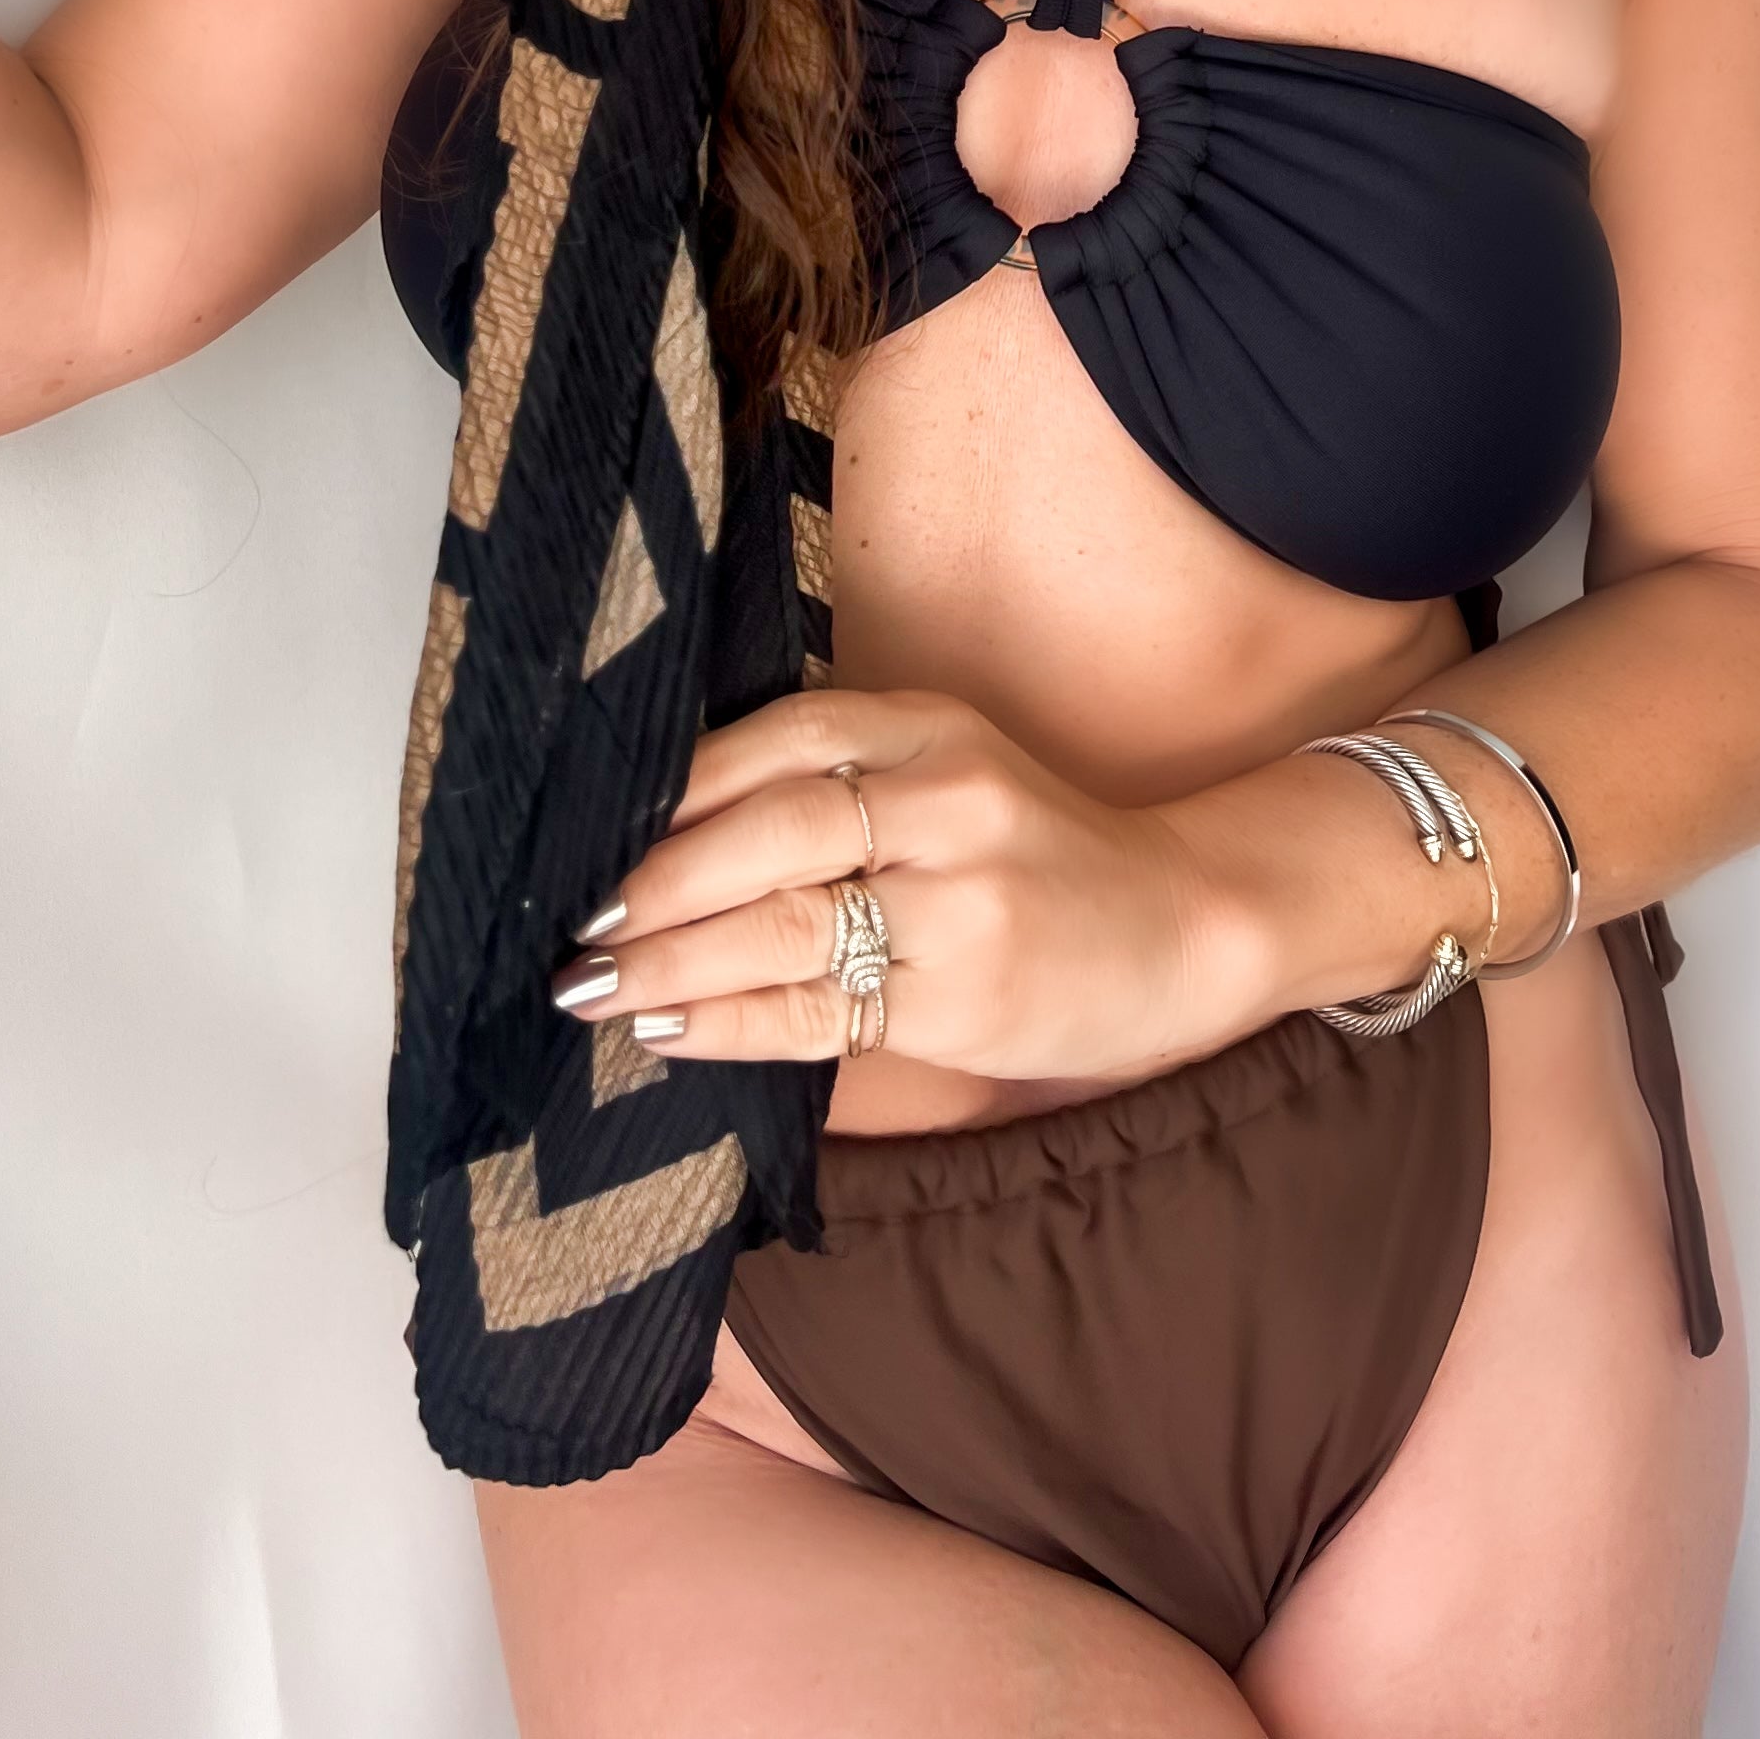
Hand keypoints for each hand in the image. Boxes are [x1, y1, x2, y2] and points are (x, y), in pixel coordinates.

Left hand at [546, 686, 1227, 1079]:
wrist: (1183, 923)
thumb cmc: (1035, 852)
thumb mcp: (950, 774)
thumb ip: (839, 781)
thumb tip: (665, 831)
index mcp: (930, 727)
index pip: (779, 737)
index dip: (677, 788)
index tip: (595, 832)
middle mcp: (948, 798)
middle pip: (771, 830)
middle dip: (656, 882)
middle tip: (576, 926)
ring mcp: (962, 899)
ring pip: (784, 925)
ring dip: (670, 962)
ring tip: (592, 989)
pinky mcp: (967, 994)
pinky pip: (821, 1011)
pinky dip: (730, 1023)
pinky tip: (669, 1032)